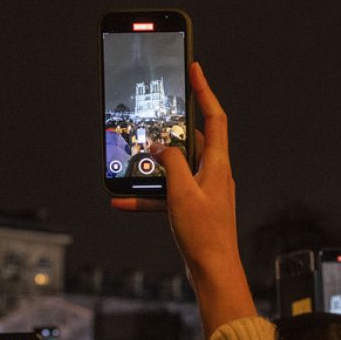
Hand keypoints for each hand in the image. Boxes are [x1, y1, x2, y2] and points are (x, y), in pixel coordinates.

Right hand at [112, 63, 254, 337]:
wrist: (213, 271)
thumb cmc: (205, 234)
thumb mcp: (182, 193)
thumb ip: (172, 163)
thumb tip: (164, 146)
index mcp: (218, 165)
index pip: (215, 118)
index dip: (205, 91)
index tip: (196, 68)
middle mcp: (214, 174)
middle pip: (194, 140)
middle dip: (171, 129)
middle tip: (153, 115)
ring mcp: (204, 191)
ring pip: (176, 168)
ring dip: (153, 166)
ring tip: (131, 161)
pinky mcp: (194, 208)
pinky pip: (167, 194)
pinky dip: (147, 195)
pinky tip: (121, 200)